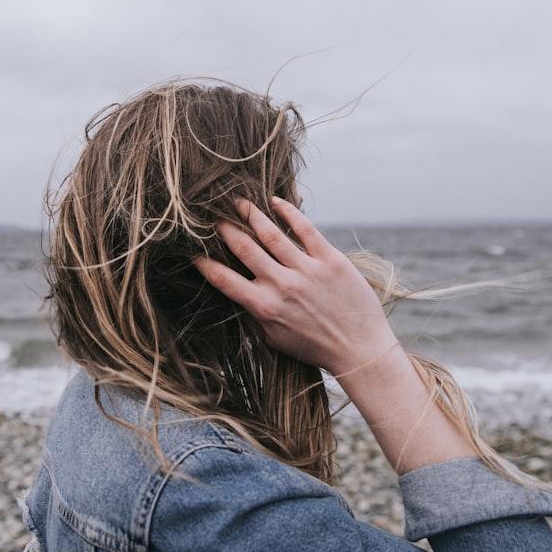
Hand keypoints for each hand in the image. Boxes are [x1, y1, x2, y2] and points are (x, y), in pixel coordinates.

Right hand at [193, 197, 398, 375]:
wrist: (359, 350)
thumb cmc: (316, 348)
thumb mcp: (276, 339)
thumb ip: (255, 315)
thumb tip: (237, 294)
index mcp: (265, 308)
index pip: (224, 279)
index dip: (204, 263)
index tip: (191, 250)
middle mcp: (282, 286)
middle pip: (244, 248)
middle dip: (224, 229)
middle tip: (212, 215)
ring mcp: (307, 271)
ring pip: (271, 233)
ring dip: (250, 214)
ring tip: (237, 201)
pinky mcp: (330, 260)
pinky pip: (305, 229)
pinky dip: (288, 212)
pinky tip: (275, 201)